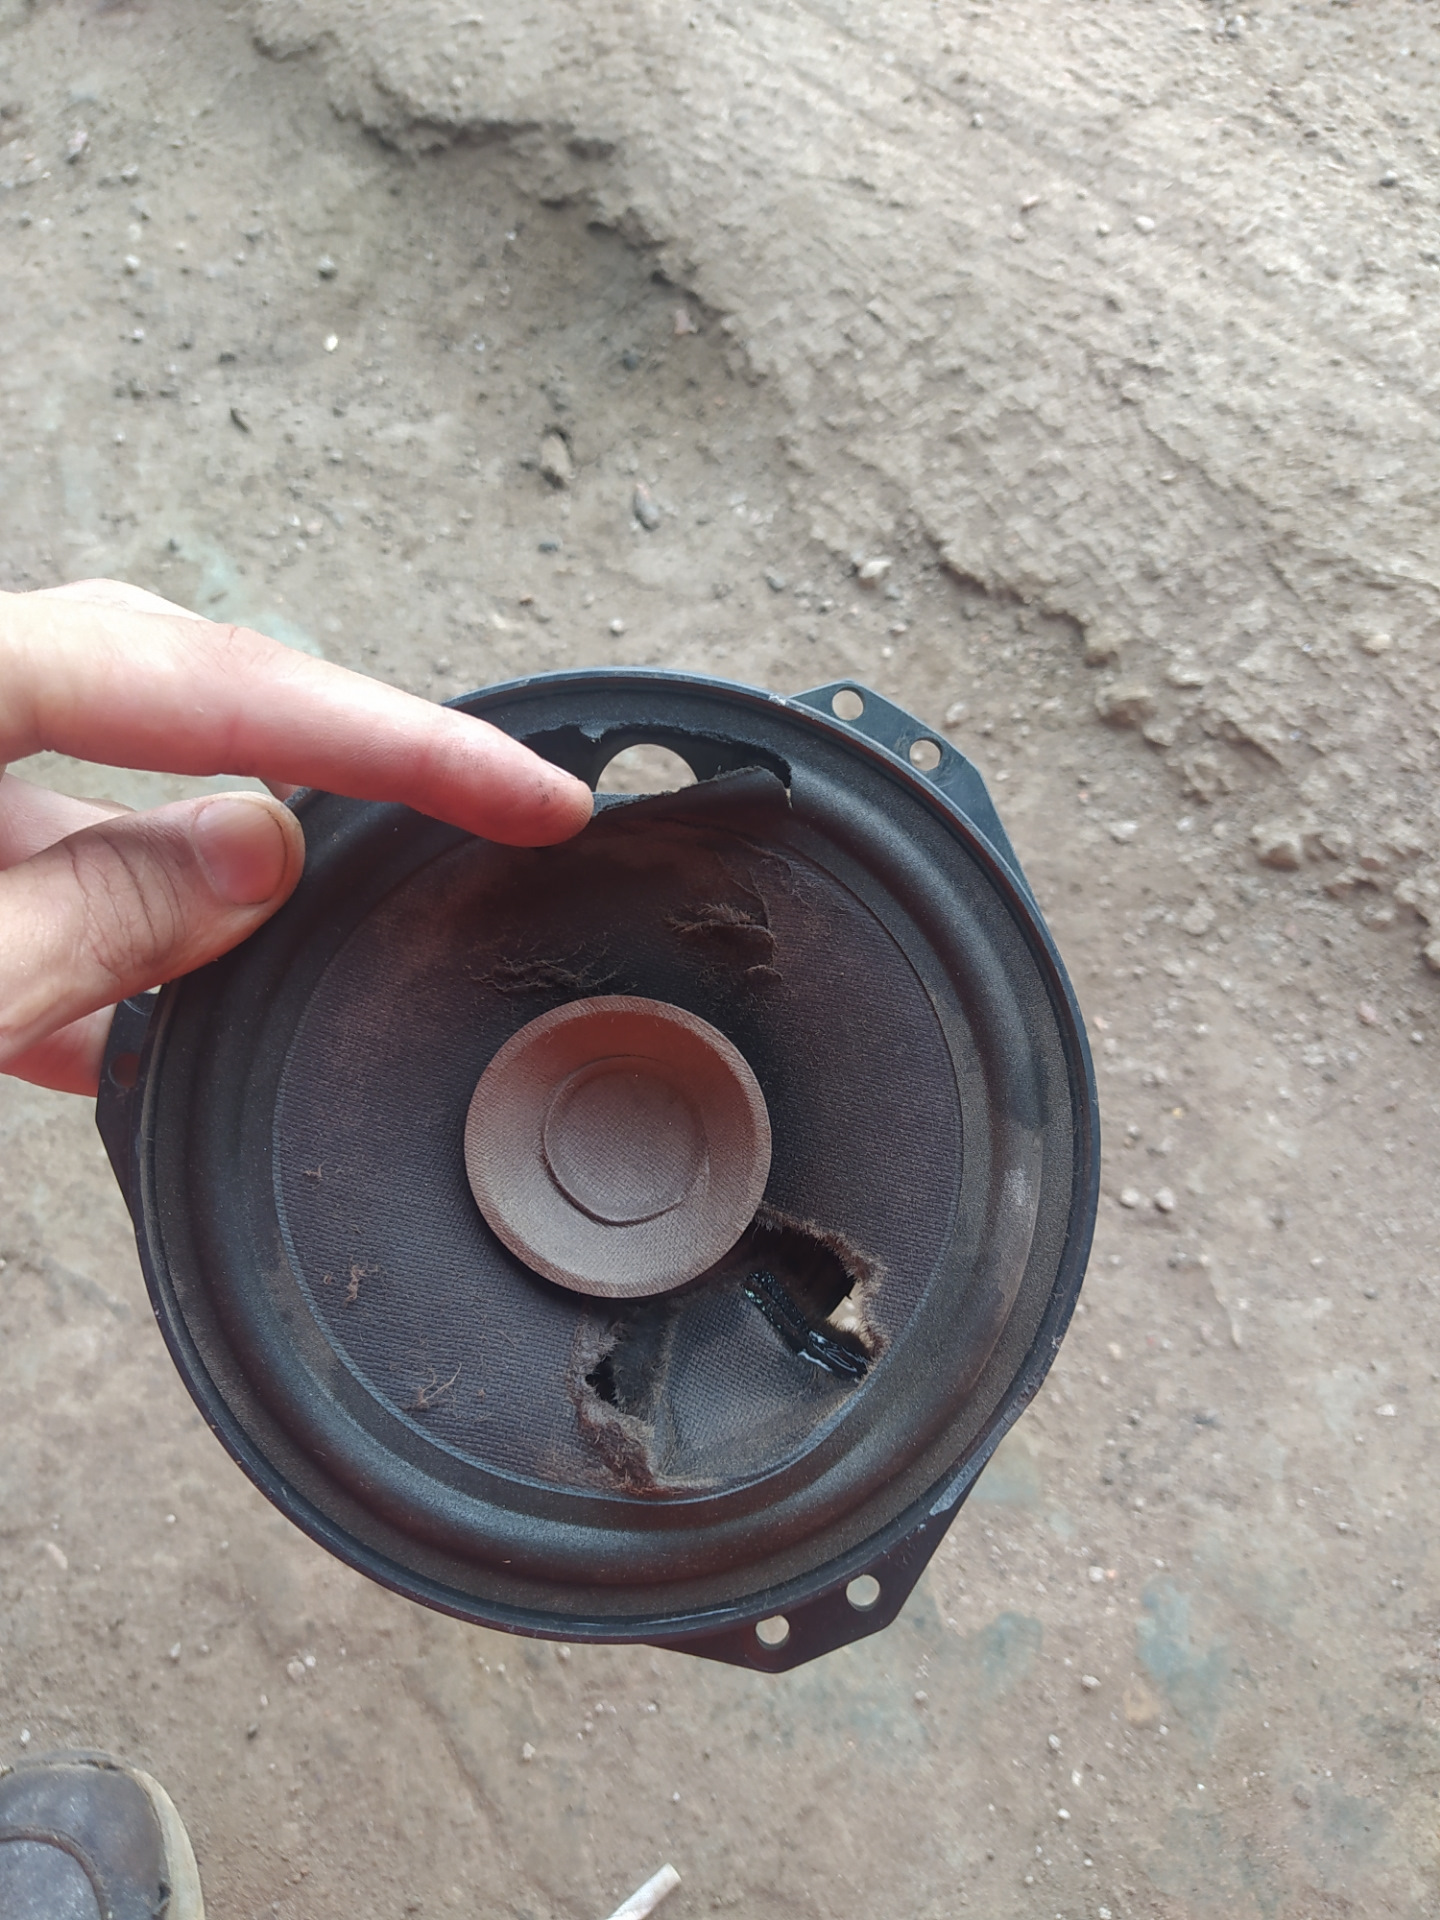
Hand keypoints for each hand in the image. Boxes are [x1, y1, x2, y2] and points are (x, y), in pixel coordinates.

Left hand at [0, 580, 592, 1094]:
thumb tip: (258, 856)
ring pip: (89, 796)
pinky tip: (134, 1032)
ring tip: (272, 983)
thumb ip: (93, 918)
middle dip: (314, 770)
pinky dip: (82, 948)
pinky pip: (13, 866)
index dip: (401, 743)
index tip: (533, 795)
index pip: (215, 678)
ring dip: (179, 901)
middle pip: (173, 689)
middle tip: (459, 826)